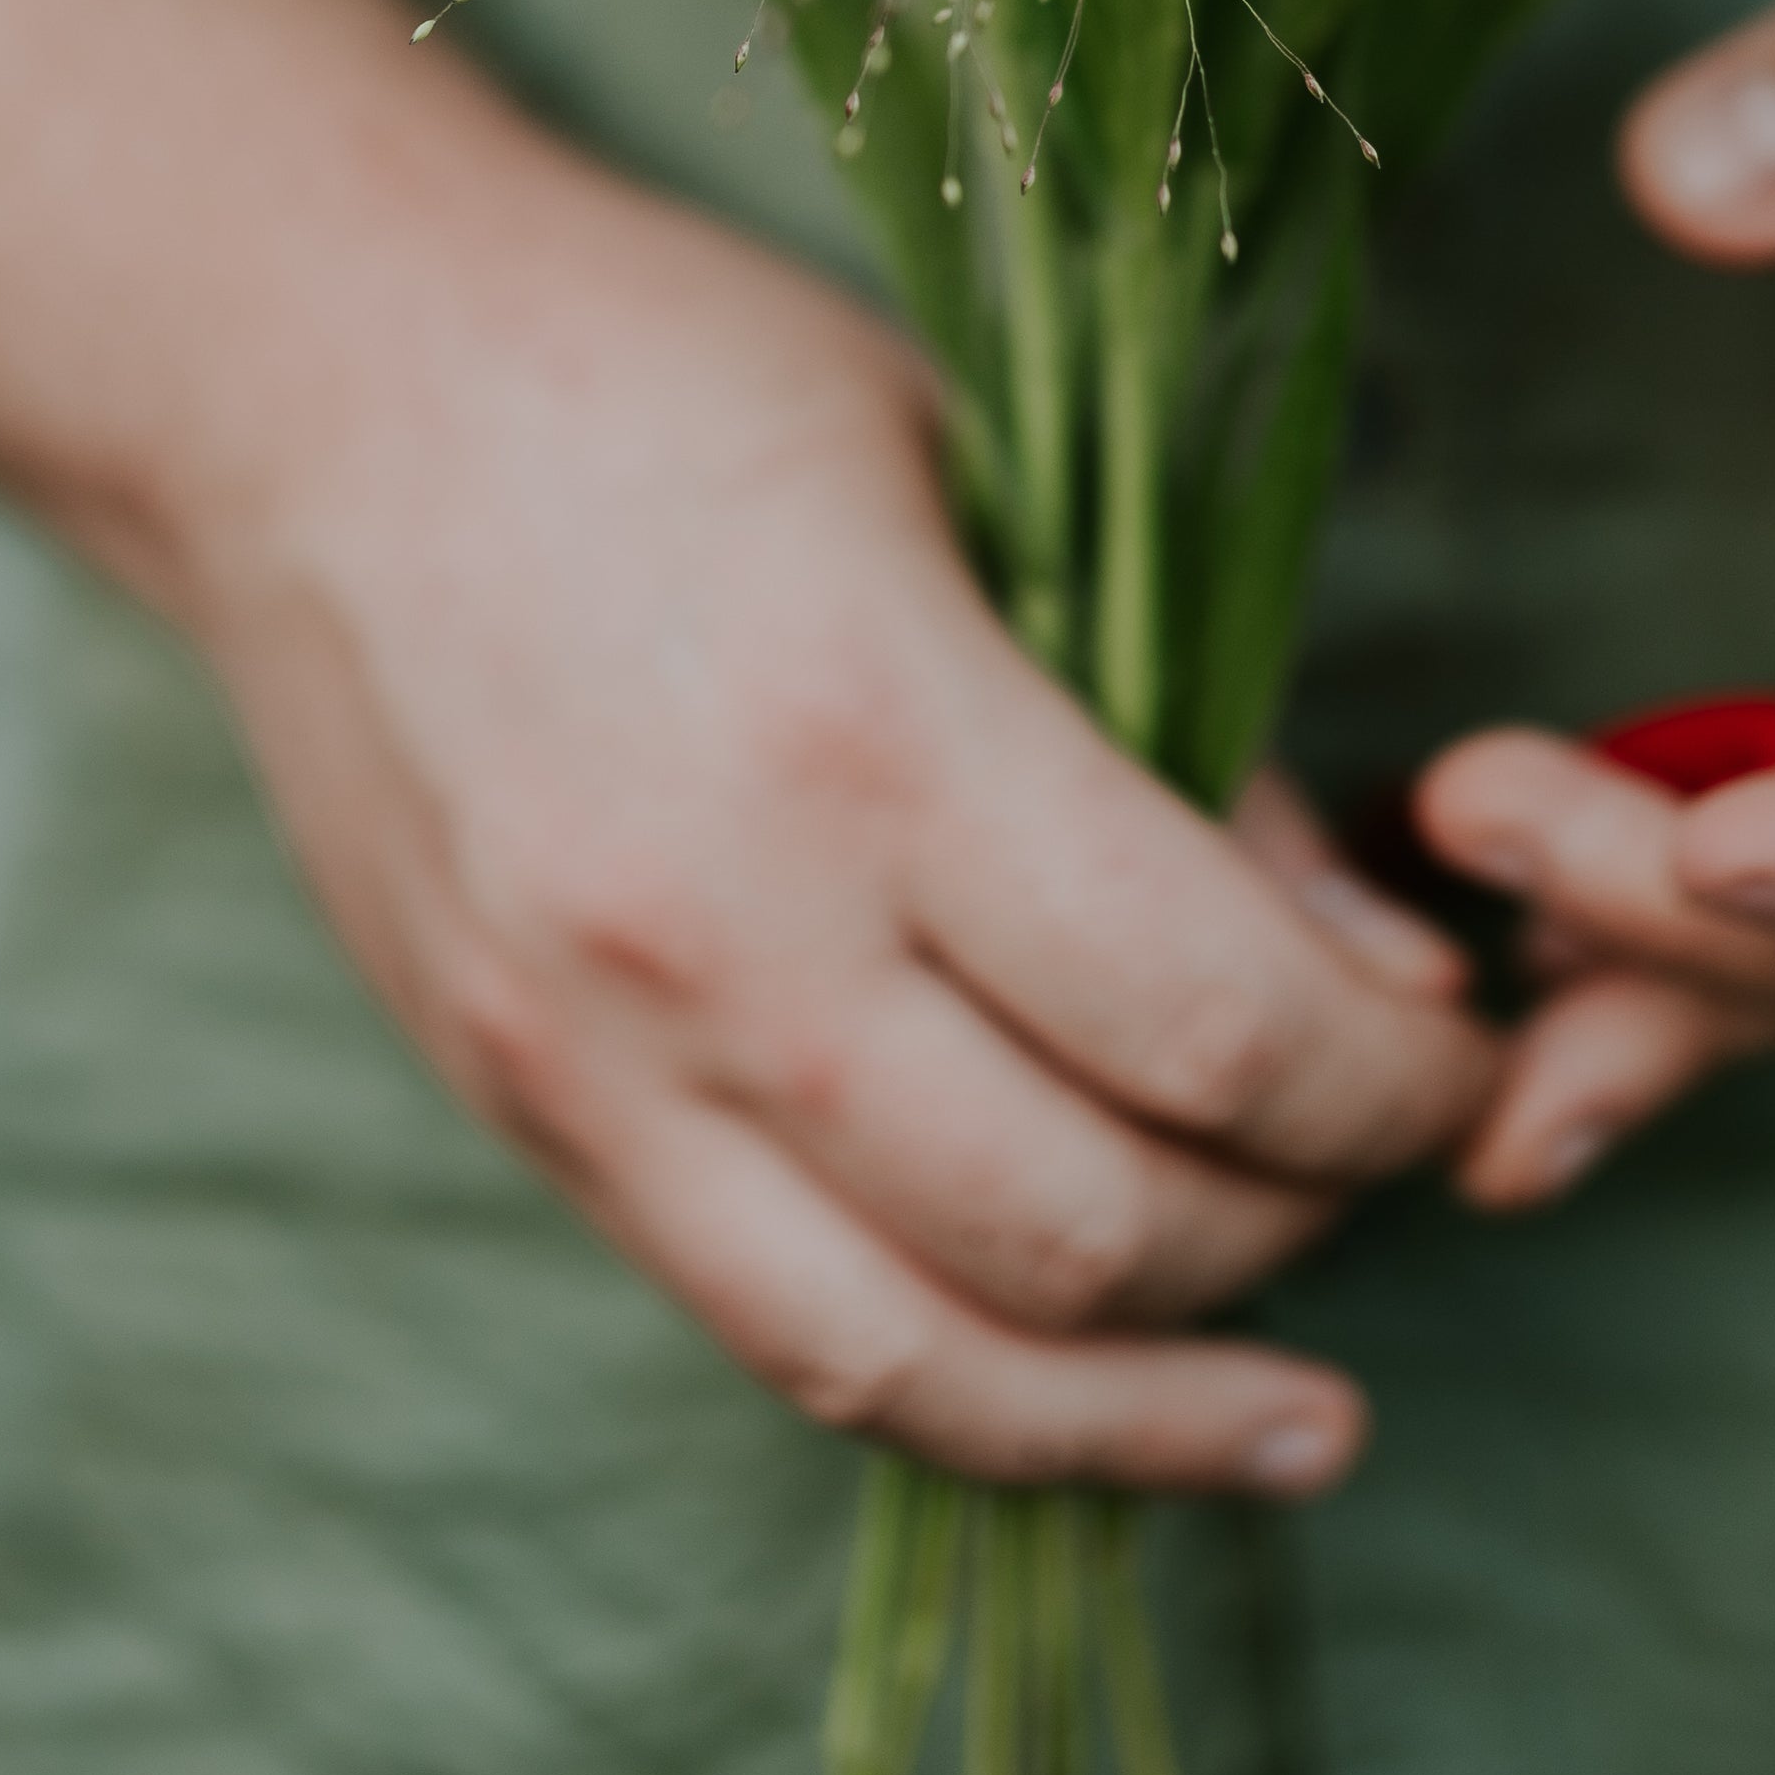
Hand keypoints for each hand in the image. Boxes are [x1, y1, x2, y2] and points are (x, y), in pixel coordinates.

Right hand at [173, 122, 1493, 1487]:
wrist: (308, 384)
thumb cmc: (670, 372)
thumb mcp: (985, 468)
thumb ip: (1184, 738)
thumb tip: (1377, 973)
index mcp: (868, 730)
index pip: (1212, 1022)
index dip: (1394, 1085)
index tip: (1466, 1050)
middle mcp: (724, 938)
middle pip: (1097, 1223)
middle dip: (1307, 1219)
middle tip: (1392, 1147)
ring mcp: (599, 1061)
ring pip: (934, 1359)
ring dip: (1150, 1391)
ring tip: (1292, 1390)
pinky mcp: (524, 1117)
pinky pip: (779, 1339)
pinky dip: (966, 1403)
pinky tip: (1094, 1403)